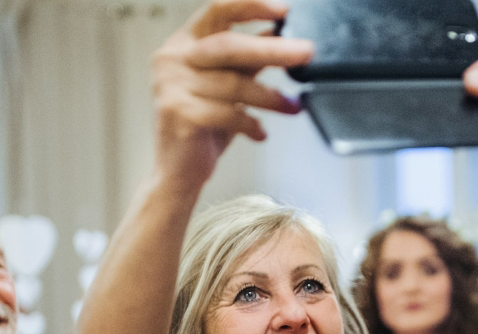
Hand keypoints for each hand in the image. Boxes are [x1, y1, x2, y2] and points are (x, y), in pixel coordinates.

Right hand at [150, 0, 312, 187]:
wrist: (177, 174)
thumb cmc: (202, 128)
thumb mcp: (226, 86)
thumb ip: (247, 61)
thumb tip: (280, 33)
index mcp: (182, 44)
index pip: (217, 11)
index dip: (251, 6)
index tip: (285, 10)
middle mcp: (171, 60)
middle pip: (229, 46)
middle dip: (272, 49)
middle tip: (306, 52)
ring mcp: (171, 87)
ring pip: (234, 84)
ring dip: (270, 96)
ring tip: (292, 107)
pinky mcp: (179, 115)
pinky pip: (228, 113)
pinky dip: (251, 123)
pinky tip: (260, 133)